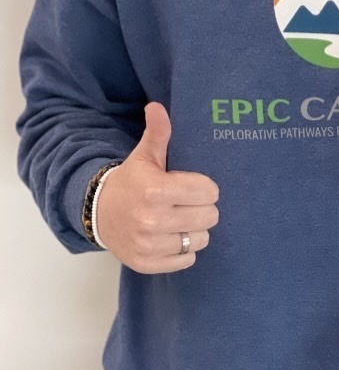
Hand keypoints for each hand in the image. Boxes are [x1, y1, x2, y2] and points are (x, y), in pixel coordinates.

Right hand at [96, 102, 219, 273]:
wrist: (98, 212)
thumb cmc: (131, 180)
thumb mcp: (144, 155)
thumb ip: (157, 132)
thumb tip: (156, 106)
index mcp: (156, 190)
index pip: (208, 192)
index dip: (206, 187)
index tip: (195, 184)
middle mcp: (152, 220)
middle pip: (209, 217)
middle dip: (203, 207)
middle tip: (190, 202)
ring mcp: (149, 246)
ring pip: (200, 239)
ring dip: (195, 229)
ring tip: (182, 218)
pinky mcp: (147, 264)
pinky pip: (186, 259)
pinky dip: (183, 249)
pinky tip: (172, 235)